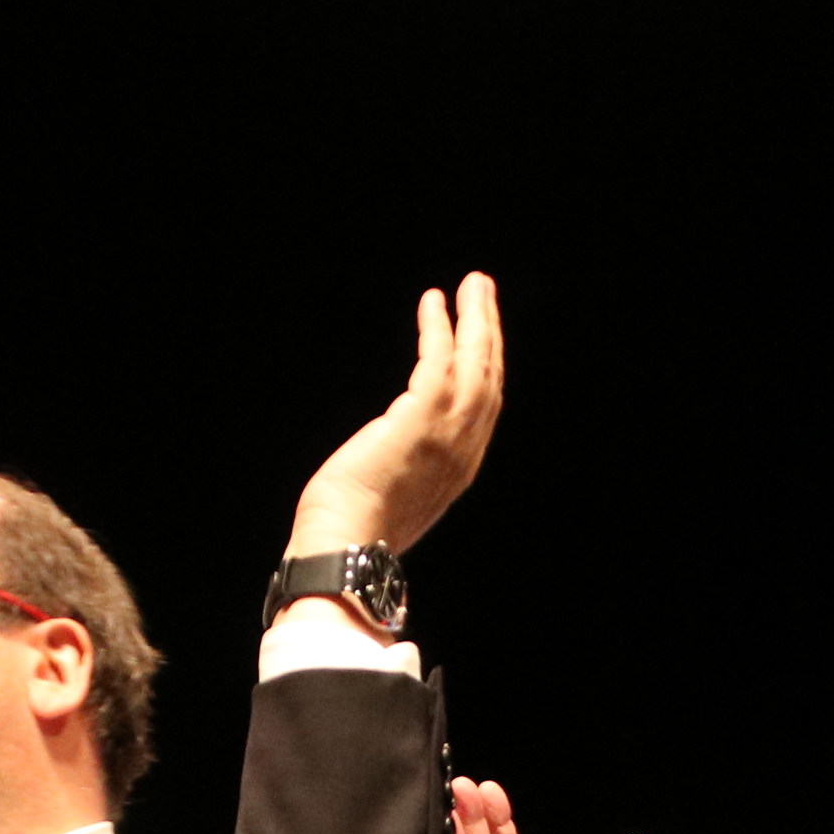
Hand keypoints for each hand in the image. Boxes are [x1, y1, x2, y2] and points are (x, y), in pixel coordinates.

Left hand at [289, 273, 504, 557]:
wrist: (343, 549)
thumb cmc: (351, 529)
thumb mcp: (394, 492)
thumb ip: (408, 463)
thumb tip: (393, 443)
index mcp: (458, 469)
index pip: (484, 406)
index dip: (486, 364)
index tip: (480, 334)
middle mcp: (463, 451)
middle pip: (489, 378)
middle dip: (489, 331)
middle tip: (482, 290)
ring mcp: (446, 436)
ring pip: (475, 364)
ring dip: (476, 319)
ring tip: (472, 284)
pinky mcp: (420, 420)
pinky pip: (437, 361)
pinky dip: (437, 327)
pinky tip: (431, 301)